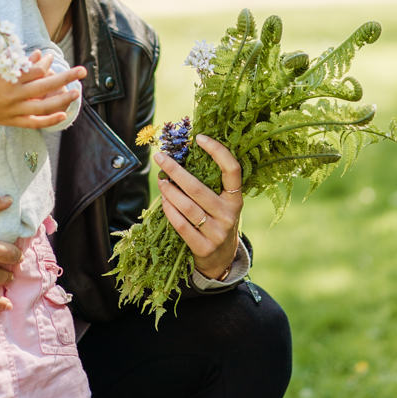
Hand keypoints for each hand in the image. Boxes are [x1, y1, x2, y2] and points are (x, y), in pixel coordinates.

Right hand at [0, 52, 85, 128]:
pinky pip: (34, 123)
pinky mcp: (12, 121)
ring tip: (76, 93)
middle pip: (45, 85)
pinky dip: (50, 120)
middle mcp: (14, 94)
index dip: (47, 63)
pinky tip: (63, 114)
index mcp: (9, 78)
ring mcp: (14, 110)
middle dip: (66, 77)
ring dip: (62, 100)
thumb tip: (39, 55)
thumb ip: (20, 63)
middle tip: (82, 71)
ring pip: (43, 106)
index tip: (51, 57)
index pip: (36, 70)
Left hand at [152, 134, 242, 280]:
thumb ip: (211, 185)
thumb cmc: (217, 221)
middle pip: (198, 188)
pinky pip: (181, 224)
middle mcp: (229, 214)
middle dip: (175, 170)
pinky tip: (163, 201)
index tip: (199, 138)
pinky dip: (169, 210)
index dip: (218, 151)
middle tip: (160, 158)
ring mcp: (217, 232)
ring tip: (160, 180)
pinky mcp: (203, 247)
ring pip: (187, 206)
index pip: (232, 170)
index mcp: (236, 199)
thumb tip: (181, 157)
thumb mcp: (222, 203)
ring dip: (169, 191)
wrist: (222, 259)